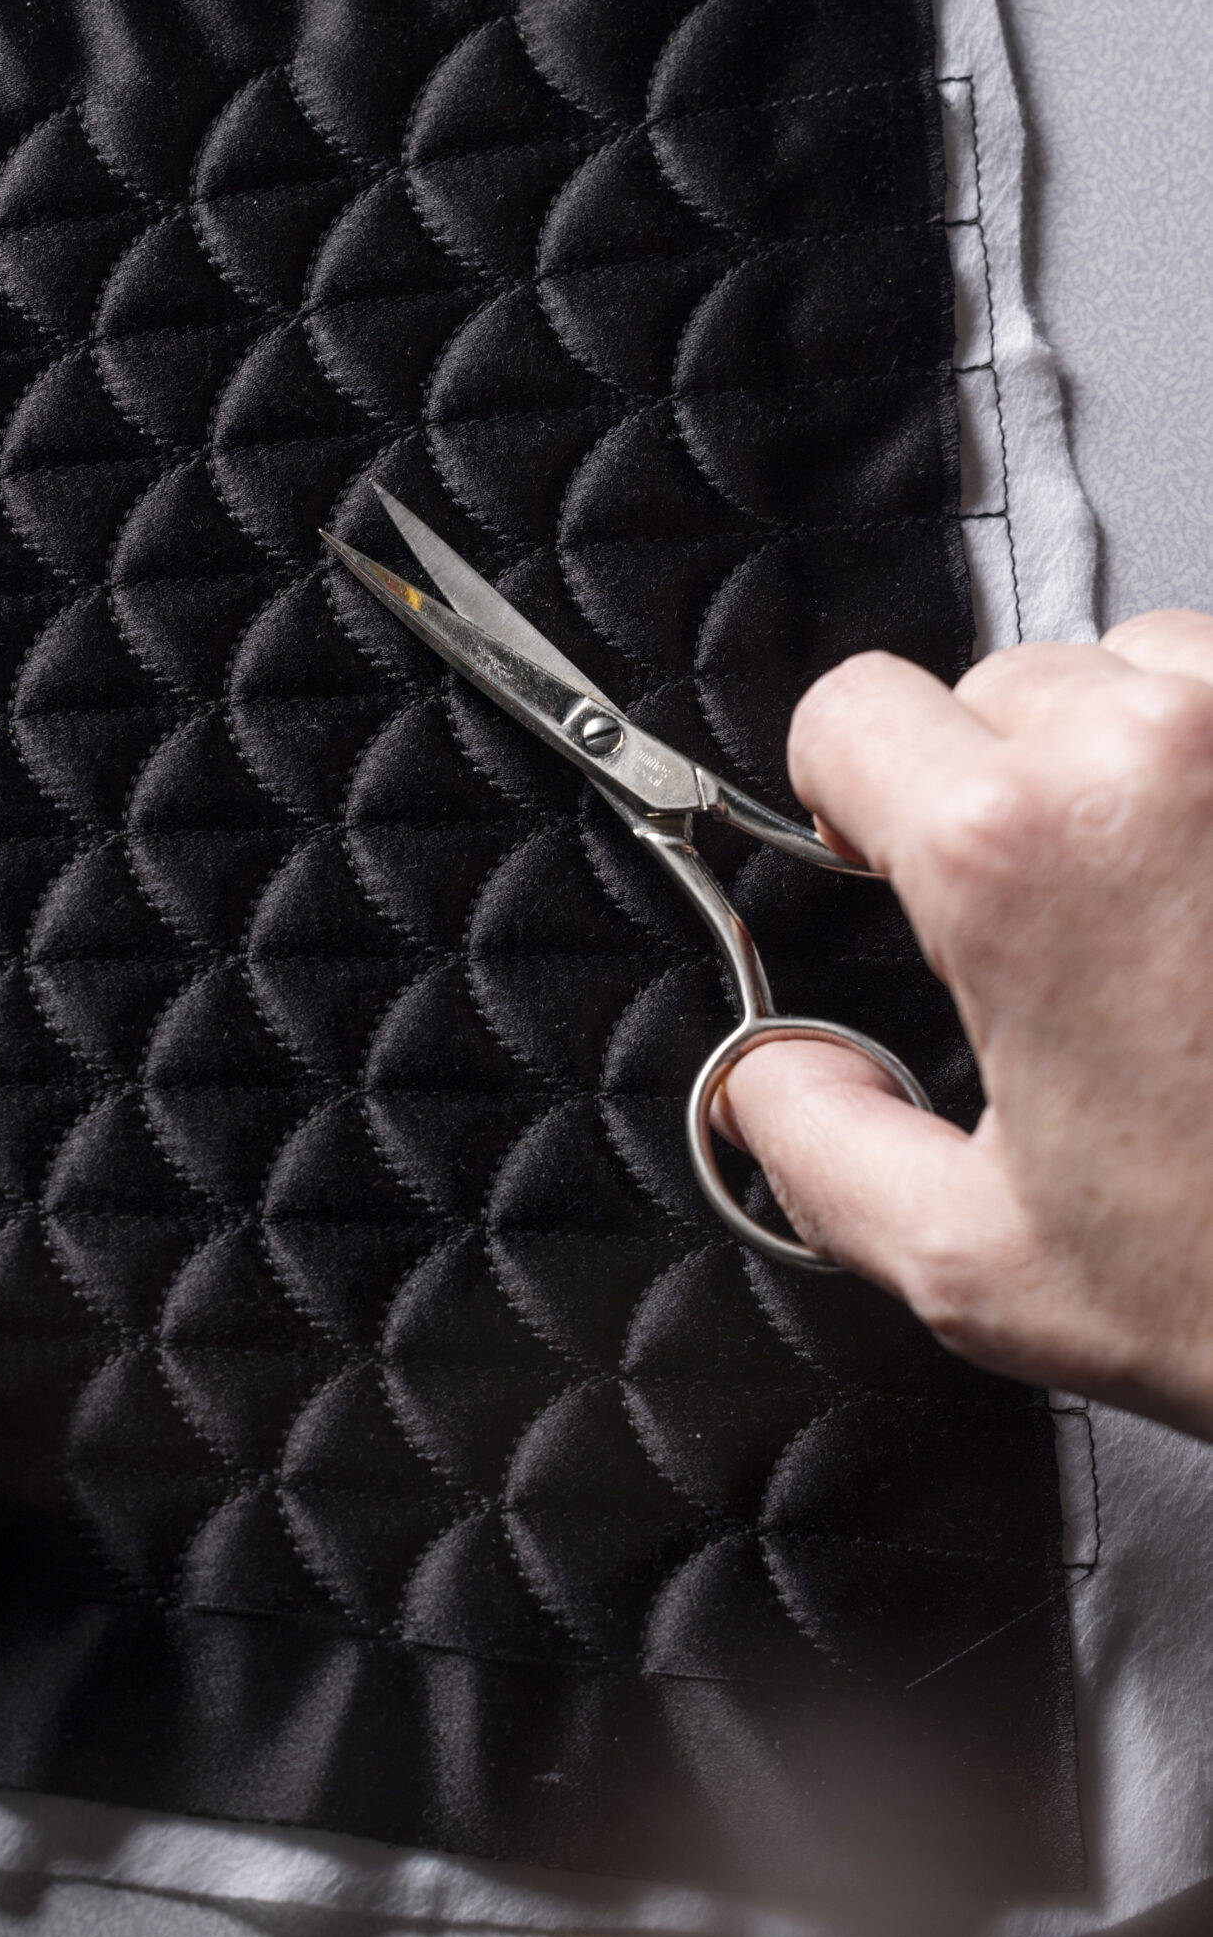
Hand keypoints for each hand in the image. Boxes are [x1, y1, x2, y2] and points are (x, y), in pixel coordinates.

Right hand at [724, 609, 1212, 1439]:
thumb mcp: (990, 1266)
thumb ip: (819, 1154)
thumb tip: (764, 1082)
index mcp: (1015, 857)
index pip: (850, 708)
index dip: (843, 793)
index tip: (876, 851)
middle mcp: (1156, 755)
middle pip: (997, 685)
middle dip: (998, 790)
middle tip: (1056, 935)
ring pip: (1146, 669)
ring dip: (1134, 761)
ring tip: (1176, 910)